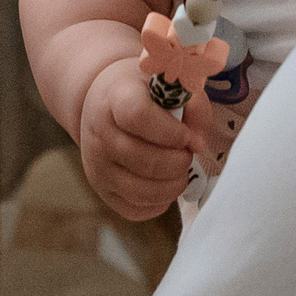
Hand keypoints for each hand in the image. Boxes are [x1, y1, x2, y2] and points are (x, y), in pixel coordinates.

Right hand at [78, 56, 202, 221]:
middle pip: (141, 158)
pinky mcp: (102, 190)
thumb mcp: (170, 86)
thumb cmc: (145, 93)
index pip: (137, 116)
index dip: (170, 131)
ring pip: (139, 190)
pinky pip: (135, 209)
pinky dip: (159, 202)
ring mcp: (96, 164)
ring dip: (172, 186)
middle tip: (188, 155)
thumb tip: (198, 145)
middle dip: (177, 162)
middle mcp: (98, 131)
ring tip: (181, 171)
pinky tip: (166, 183)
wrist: (105, 104)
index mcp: (115, 97)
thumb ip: (193, 108)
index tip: (187, 136)